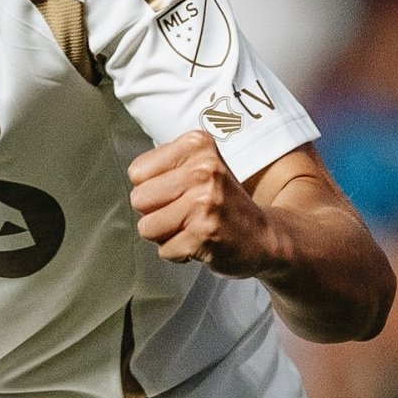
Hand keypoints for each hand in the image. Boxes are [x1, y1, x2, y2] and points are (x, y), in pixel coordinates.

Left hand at [127, 130, 272, 276]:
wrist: (265, 236)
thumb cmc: (221, 202)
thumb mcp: (198, 166)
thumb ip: (162, 166)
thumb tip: (131, 180)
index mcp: (197, 145)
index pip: (137, 172)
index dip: (153, 188)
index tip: (181, 191)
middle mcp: (203, 169)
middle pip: (138, 199)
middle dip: (156, 213)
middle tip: (186, 213)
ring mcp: (205, 202)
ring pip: (146, 227)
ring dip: (166, 235)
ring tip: (192, 227)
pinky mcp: (205, 234)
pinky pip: (164, 250)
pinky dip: (179, 253)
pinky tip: (201, 242)